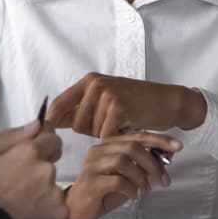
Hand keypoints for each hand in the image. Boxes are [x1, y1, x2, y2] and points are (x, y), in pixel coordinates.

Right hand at [0, 120, 67, 218]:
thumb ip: (10, 137)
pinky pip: (56, 212)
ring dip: (39, 196)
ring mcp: (53, 196)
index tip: (33, 154)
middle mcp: (45, 171)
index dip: (41, 146)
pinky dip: (44, 216)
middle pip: (49, 167)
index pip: (51, 139)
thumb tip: (35, 126)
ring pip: (52, 191)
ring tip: (13, 207)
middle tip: (11, 187)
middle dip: (35, 174)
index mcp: (27, 153)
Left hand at [45, 73, 206, 139]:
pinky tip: (127, 128)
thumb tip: (50, 121)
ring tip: (121, 123)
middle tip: (111, 124)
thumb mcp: (104, 101)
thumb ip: (79, 110)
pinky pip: (106, 134)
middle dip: (91, 131)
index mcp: (88, 81)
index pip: (58, 104)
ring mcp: (107, 94)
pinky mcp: (119, 107)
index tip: (50, 134)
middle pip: (76, 123)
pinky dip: (116, 137)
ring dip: (106, 134)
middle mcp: (95, 84)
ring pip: (91, 131)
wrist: (167, 101)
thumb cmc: (136, 103)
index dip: (52, 122)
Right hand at [64, 132, 182, 218]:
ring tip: (146, 188)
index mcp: (107, 146)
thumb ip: (143, 167)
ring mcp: (92, 167)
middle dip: (153, 162)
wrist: (76, 210)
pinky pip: (116, 181)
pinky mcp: (91, 184)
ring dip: (141, 175)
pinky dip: (130, 188)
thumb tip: (166, 157)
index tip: (177, 146)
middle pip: (130, 146)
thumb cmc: (101, 193)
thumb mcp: (127, 177)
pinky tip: (133, 195)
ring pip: (122, 160)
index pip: (136, 136)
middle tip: (163, 177)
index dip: (158, 140)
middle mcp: (98, 152)